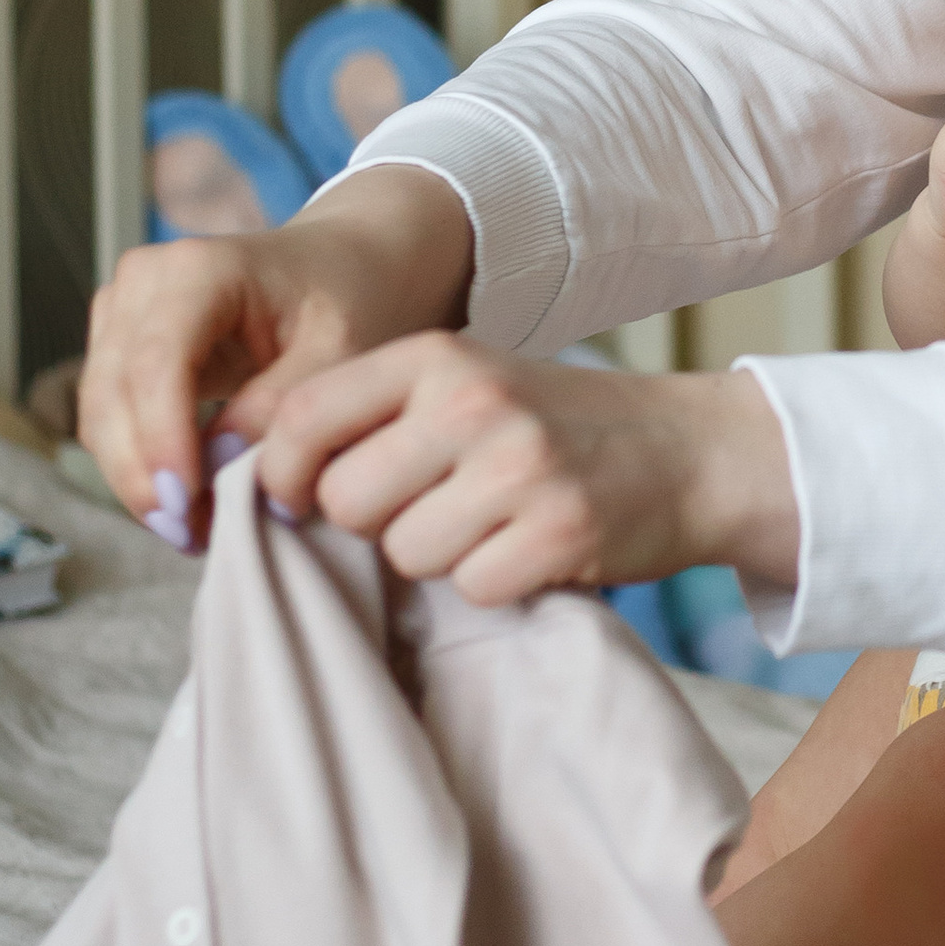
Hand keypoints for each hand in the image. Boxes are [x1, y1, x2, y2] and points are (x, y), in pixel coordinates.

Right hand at [78, 168, 475, 523]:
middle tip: (190, 536)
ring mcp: (122, 311)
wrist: (341, 267)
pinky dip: (139, 465)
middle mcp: (143, 282)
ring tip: (192, 531)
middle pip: (114, 394)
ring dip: (136, 479)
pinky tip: (184, 504)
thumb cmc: (347, 300)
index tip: (184, 505)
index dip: (162, 440)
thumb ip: (282, 403)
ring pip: (100, 413)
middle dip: (144, 475)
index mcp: (198, 269)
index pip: (157, 364)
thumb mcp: (340, 349)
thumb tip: (221, 461)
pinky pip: (110, 418)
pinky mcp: (118, 344)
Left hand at [253, 335, 798, 604]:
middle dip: (369, 525)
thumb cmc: (551, 428)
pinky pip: (474, 589)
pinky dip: (496, 585)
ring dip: (437, 559)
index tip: (298, 499)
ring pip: (405, 554)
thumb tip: (256, 485)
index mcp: (435, 356)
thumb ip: (374, 417)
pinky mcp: (561, 531)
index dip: (280, 473)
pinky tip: (529, 551)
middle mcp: (472, 401)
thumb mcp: (464, 388)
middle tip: (425, 511)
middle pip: (342, 499)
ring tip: (488, 527)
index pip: (302, 416)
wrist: (688, 449)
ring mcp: (520, 466)